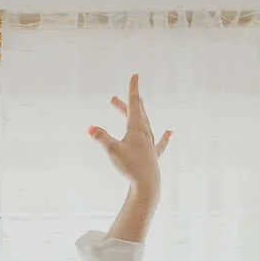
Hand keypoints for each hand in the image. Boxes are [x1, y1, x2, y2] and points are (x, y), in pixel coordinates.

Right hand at [88, 73, 171, 189]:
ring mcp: (150, 144)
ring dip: (139, 114)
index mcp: (137, 128)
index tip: (135, 75)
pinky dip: (164, 137)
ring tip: (139, 105)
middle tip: (113, 99)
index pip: (134, 104)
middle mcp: (145, 133)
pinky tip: (169, 132)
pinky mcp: (153, 155)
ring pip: (145, 123)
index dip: (133, 89)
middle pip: (136, 113)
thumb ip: (102, 138)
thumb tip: (90, 128)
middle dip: (125, 104)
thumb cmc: (131, 167)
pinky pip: (159, 142)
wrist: (147, 184)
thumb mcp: (113, 151)